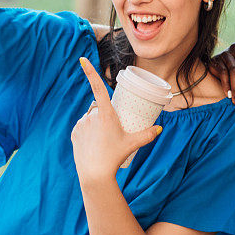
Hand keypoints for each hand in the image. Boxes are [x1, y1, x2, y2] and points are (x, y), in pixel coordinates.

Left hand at [71, 58, 161, 181]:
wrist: (95, 175)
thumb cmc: (115, 157)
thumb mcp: (133, 144)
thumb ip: (147, 134)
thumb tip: (160, 127)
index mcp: (106, 114)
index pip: (98, 87)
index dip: (89, 71)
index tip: (81, 59)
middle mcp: (91, 116)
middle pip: (99, 108)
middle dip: (105, 116)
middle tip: (112, 133)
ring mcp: (81, 124)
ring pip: (90, 118)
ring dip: (95, 124)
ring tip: (103, 141)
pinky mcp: (74, 133)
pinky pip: (82, 127)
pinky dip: (87, 132)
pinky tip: (92, 144)